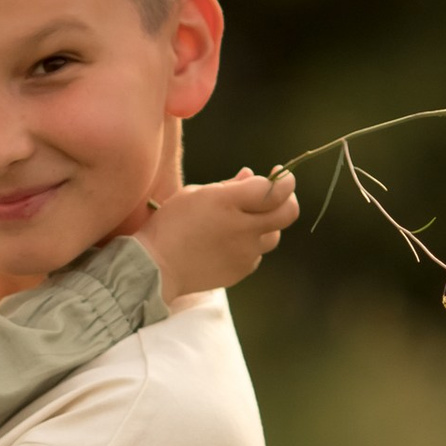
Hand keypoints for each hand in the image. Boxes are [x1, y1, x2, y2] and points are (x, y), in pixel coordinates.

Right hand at [138, 167, 298, 308]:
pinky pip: (257, 253)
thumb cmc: (172, 223)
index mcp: (226, 203)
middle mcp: (241, 228)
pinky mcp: (242, 270)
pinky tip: (229, 242)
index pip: (273, 189)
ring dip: (267, 224)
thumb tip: (252, 175)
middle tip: (280, 195)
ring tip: (245, 221)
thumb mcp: (195, 193)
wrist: (156, 267)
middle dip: (289, 200)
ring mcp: (244, 252)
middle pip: (288, 213)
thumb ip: (229, 185)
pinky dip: (250, 244)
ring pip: (274, 235)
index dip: (284, 180)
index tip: (282, 175)